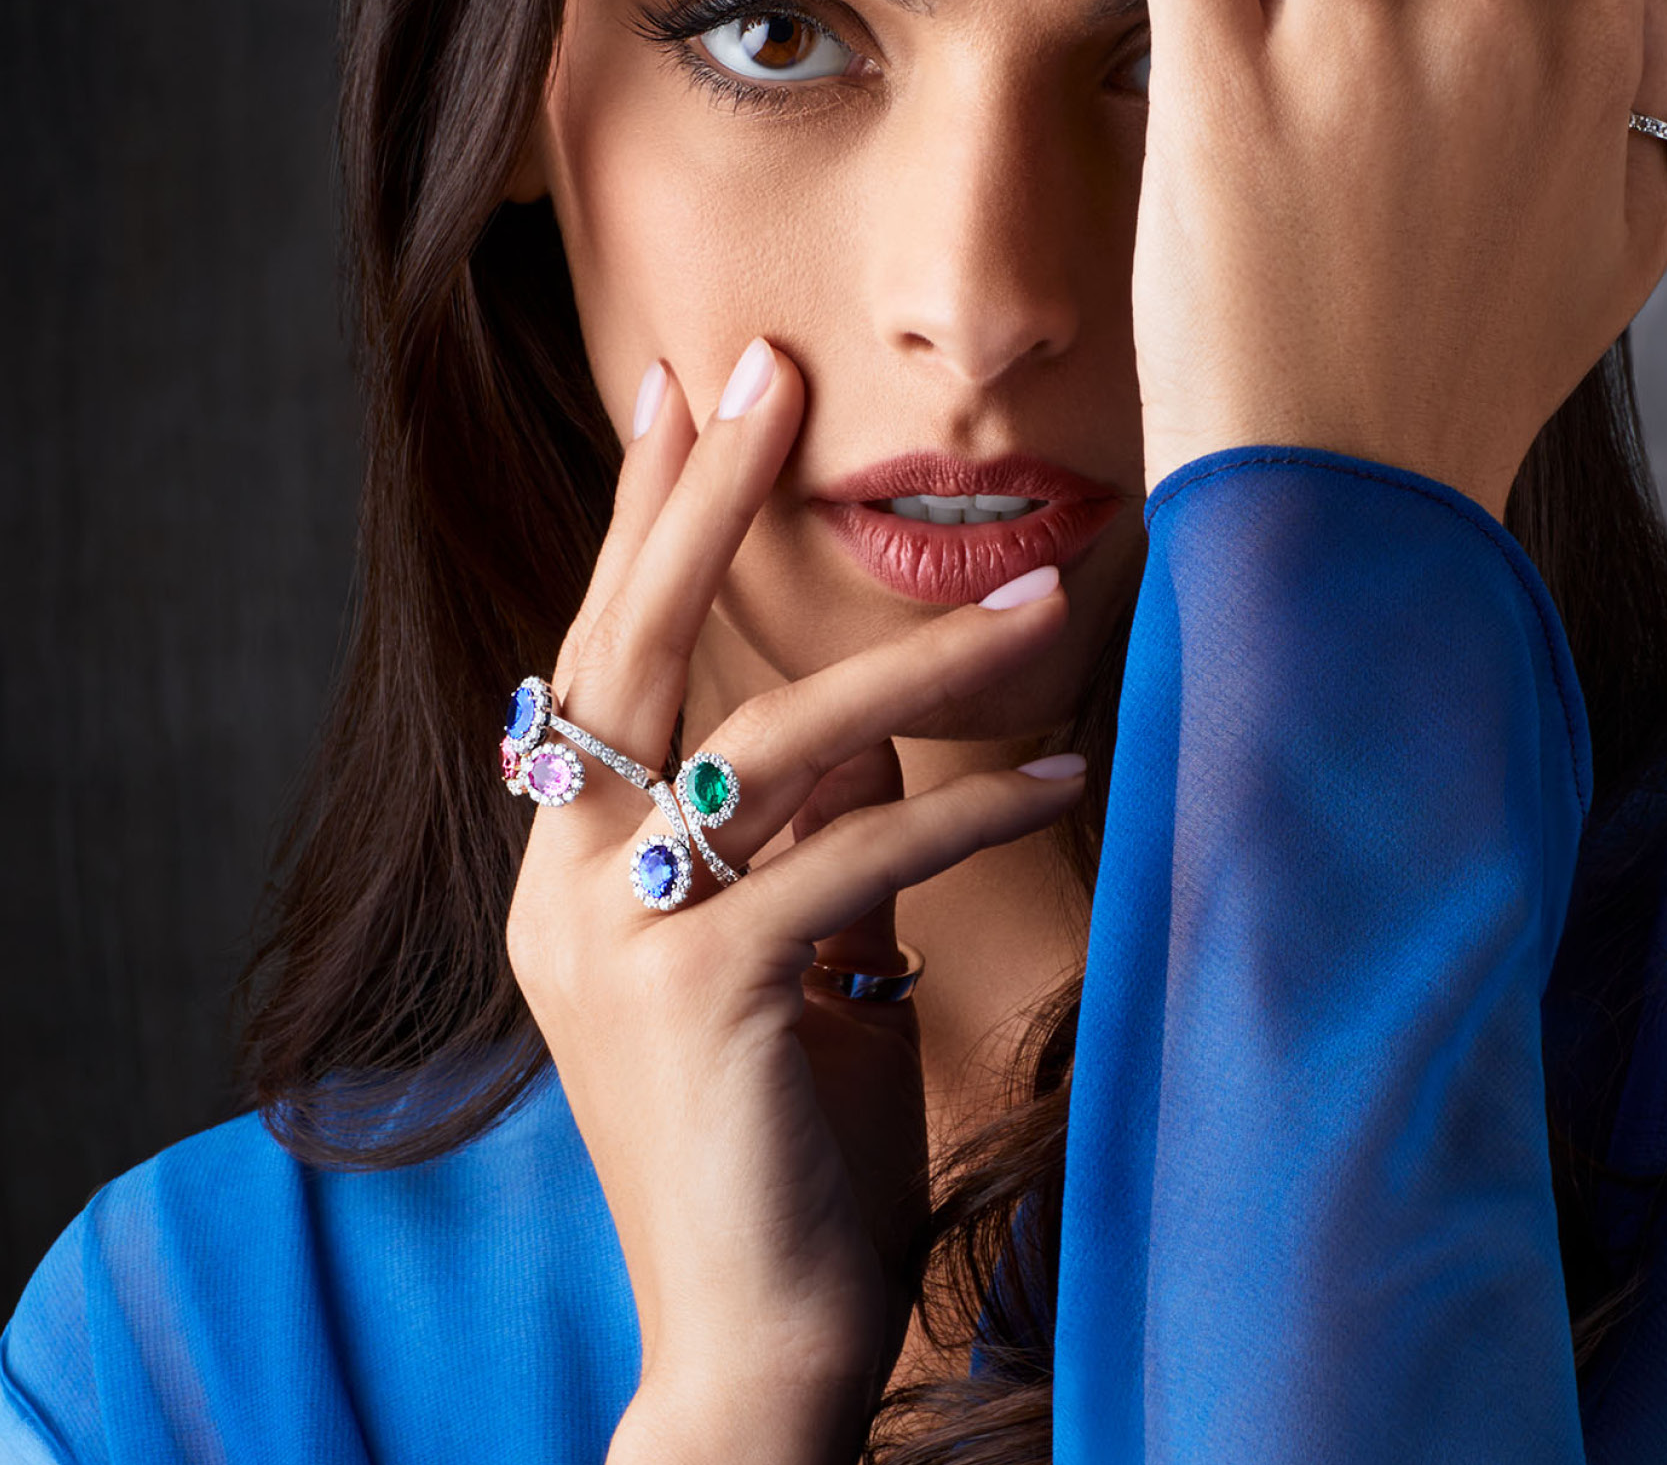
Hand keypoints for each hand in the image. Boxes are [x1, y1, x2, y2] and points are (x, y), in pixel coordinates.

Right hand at [505, 347, 1085, 1462]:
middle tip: (766, 364)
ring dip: (926, 660)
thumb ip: (809, 836)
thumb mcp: (794, 959)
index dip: (641, 518)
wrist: (756, 1345)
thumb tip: (883, 722)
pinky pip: (856, 857)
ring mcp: (618, 943)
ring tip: (1045, 596)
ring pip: (774, 739)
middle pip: (638, 647)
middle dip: (702, 497)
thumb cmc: (789, 1145)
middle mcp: (565, 890)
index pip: (603, 653)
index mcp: (570, 872)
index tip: (679, 392)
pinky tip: (1060, 769)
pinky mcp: (700, 999)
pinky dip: (968, 809)